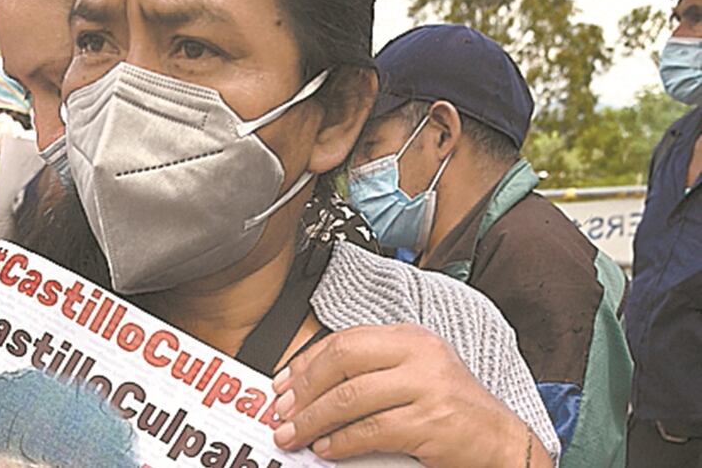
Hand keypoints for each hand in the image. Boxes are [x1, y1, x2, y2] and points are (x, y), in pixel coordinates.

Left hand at [271, 324, 547, 466]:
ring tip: (295, 434)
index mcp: (410, 337)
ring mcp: (427, 386)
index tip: (283, 383)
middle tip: (283, 411)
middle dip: (304, 388)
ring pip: (350, 398)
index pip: (344, 340)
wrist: (503, 442)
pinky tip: (327, 448)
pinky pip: (372, 430)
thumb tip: (309, 385)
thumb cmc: (454, 410)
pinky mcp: (431, 422)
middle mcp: (419, 354)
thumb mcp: (415, 374)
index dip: (306, 362)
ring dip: (313, 420)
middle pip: (341, 361)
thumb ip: (371, 371)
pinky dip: (342, 441)